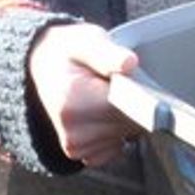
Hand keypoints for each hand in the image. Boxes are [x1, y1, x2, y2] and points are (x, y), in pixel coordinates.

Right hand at [28, 23, 140, 167]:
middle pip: (130, 123)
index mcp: (72, 100)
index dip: (146, 97)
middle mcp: (72, 130)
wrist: (43, 69)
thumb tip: (130, 63)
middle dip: (137, 104)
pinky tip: (104, 112)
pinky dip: (117, 131)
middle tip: (120, 82)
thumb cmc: (70, 52)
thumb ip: (107, 53)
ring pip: (127, 136)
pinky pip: (117, 147)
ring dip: (127, 117)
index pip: (127, 107)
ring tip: (107, 95)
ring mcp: (75, 146)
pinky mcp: (80, 154)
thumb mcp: (87, 40)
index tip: (151, 90)